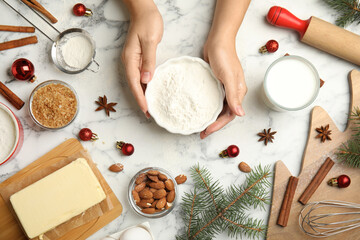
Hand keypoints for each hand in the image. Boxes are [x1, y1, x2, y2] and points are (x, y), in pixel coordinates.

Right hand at [122, 3, 162, 117]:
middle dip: (141, 100)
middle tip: (149, 114)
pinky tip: (151, 92)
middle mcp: (129, 62)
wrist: (144, 11)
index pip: (134, 83)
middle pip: (134, 85)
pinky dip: (145, 86)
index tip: (146, 110)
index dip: (140, 97)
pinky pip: (140, 76)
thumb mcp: (150, 41)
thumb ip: (148, 60)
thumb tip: (146, 80)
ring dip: (143, 95)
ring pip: (137, 82)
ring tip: (150, 107)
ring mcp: (133, 61)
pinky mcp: (138, 59)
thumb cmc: (147, 22)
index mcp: (130, 59)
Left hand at [200, 38, 246, 138]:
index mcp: (238, 92)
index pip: (230, 115)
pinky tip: (197, 109)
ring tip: (198, 124)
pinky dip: (206, 106)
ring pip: (217, 108)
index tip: (207, 131)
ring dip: (209, 117)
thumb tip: (240, 114)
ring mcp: (223, 88)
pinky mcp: (215, 83)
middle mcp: (232, 92)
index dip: (218, 125)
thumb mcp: (228, 77)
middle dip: (213, 125)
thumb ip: (234, 96)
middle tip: (201, 132)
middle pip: (223, 114)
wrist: (217, 40)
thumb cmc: (224, 56)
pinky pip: (211, 99)